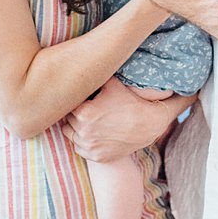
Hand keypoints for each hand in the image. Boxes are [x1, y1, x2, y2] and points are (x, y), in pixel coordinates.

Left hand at [62, 77, 180, 161]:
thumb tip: (79, 61)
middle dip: (74, 113)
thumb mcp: (111, 83)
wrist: (150, 123)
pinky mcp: (97, 157)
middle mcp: (84, 132)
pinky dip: (83, 142)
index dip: (74, 100)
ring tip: (88, 120)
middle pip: (67, 119)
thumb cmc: (130, 100)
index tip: (81, 98)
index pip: (67, 104)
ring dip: (75, 128)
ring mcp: (90, 147)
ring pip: (69, 134)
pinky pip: (78, 148)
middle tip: (86, 108)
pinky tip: (93, 133)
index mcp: (84, 113)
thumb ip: (92, 75)